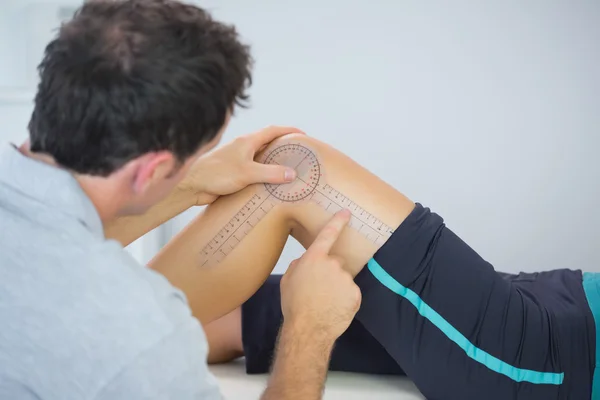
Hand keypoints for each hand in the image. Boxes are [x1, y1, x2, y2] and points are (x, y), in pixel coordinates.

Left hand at [179, 126, 303, 204]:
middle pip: (267, 142)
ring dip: (273, 161)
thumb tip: (291, 173)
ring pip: (260, 157)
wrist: (192, 185)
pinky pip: (253, 170)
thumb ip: (270, 173)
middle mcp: (243, 148)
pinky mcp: (233, 173)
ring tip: (288, 169)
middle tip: (298, 153)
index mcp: (247, 141)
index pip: (272, 131)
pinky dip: (263, 174)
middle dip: (283, 146)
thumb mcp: (248, 173)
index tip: (302, 135)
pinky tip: (269, 184)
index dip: (289, 131)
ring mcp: (237, 160)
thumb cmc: (216, 174)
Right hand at [280, 210, 361, 340]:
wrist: (308, 329)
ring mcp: (346, 279)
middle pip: (334, 263)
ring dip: (337, 287)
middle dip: (329, 272)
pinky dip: (344, 299)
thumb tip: (305, 262)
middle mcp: (333, 264)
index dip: (338, 222)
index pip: (328, 234)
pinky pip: (350, 292)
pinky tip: (334, 308)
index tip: (346, 213)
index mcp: (314, 258)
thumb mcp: (287, 280)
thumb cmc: (294, 305)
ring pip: (343, 279)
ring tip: (324, 302)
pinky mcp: (356, 293)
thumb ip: (298, 265)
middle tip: (318, 289)